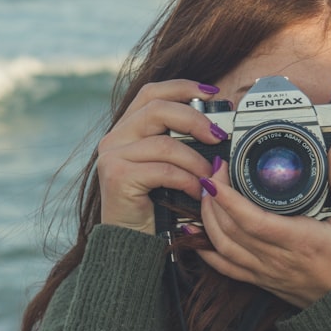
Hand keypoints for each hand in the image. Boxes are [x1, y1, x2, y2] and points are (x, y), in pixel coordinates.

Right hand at [96, 80, 227, 233]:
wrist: (131, 243)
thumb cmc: (156, 206)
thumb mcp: (169, 168)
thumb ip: (181, 144)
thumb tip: (217, 128)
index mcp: (126, 129)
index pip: (152, 93)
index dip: (182, 87)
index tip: (212, 93)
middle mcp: (114, 138)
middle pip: (157, 108)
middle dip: (194, 118)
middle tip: (218, 134)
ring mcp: (112, 156)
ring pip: (163, 142)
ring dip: (195, 159)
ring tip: (210, 176)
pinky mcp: (118, 177)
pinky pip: (163, 169)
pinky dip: (186, 179)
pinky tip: (196, 191)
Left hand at [194, 139, 330, 308]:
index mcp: (300, 240)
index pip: (251, 219)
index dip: (227, 196)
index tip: (216, 173)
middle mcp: (277, 259)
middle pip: (229, 229)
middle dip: (213, 198)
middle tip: (212, 172)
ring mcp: (267, 272)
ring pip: (223, 247)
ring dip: (207, 220)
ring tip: (205, 194)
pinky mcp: (263, 281)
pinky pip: (226, 268)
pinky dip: (206, 250)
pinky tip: (197, 234)